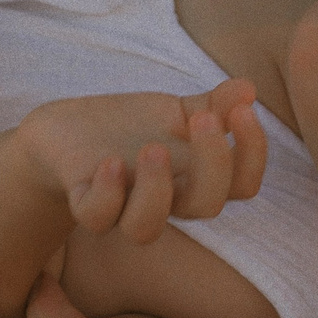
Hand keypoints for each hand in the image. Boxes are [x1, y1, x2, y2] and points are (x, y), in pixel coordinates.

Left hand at [17, 80, 268, 243]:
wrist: (65, 134)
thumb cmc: (129, 128)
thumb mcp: (174, 112)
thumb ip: (213, 104)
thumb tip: (249, 88)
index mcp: (194, 178)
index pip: (242, 184)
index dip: (252, 154)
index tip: (243, 111)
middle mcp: (165, 198)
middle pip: (206, 206)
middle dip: (213, 164)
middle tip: (202, 118)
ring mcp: (123, 204)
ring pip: (146, 229)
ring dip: (156, 189)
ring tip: (153, 148)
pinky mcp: (83, 200)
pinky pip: (97, 217)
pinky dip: (106, 193)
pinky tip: (109, 163)